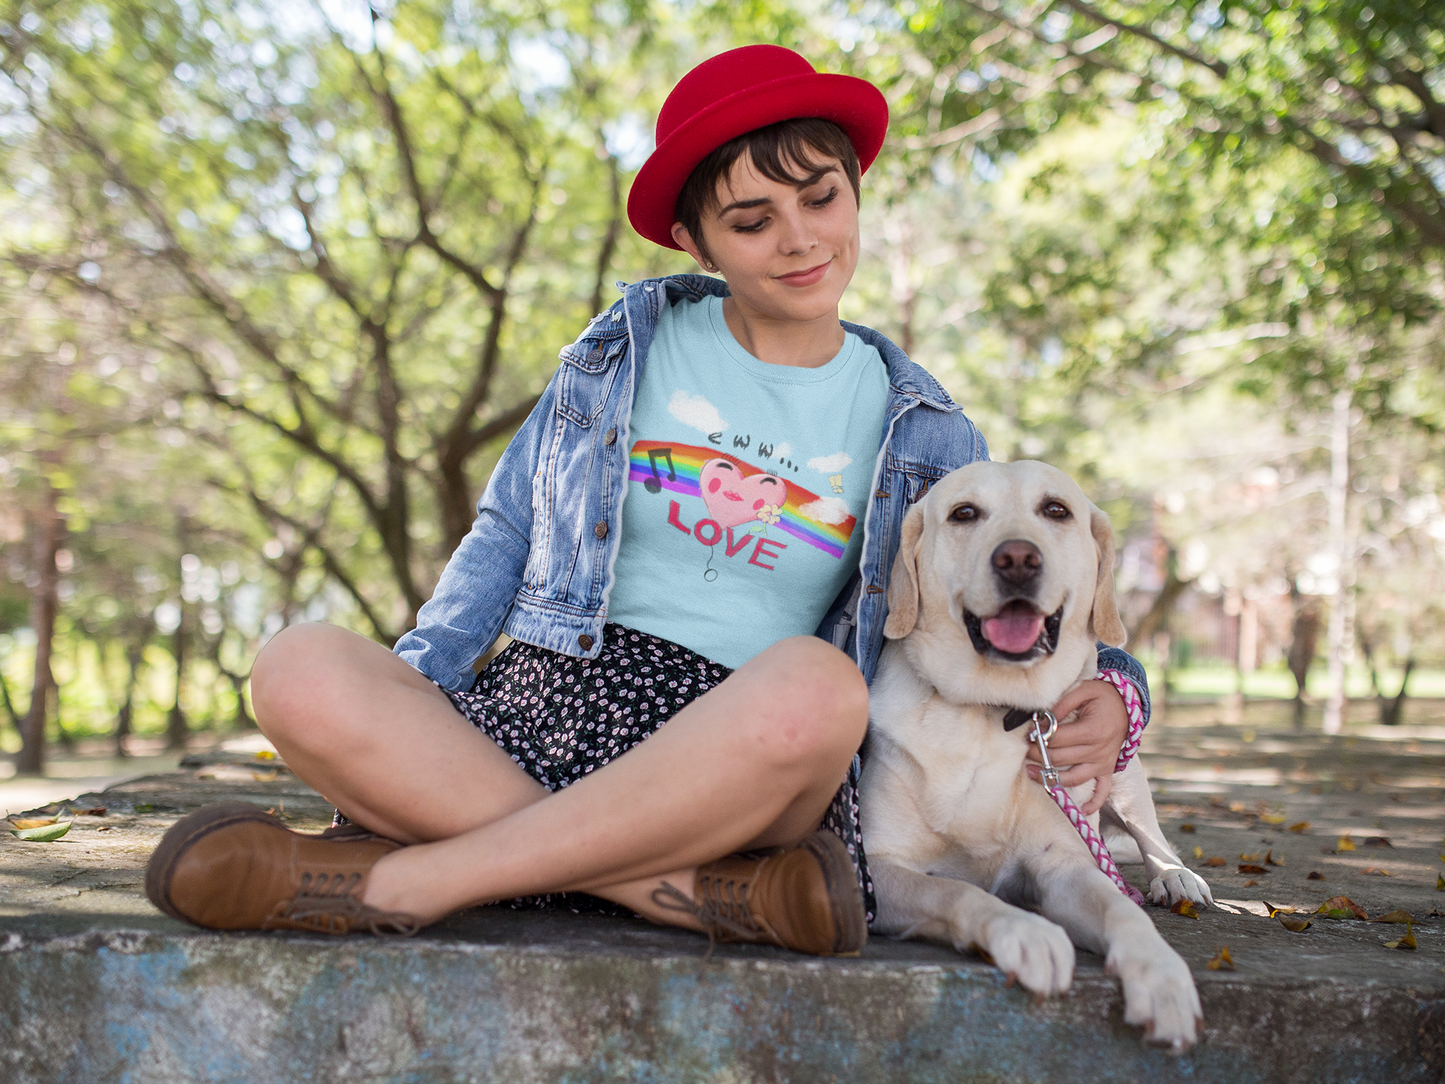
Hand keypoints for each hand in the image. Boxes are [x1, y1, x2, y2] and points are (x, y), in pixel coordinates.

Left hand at [1024, 679, 1128, 814]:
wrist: (1127, 705)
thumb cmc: (1102, 696)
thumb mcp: (1083, 689)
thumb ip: (1062, 704)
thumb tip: (1044, 719)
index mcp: (1093, 730)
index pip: (1059, 739)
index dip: (1039, 737)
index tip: (1027, 734)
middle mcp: (1099, 750)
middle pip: (1061, 759)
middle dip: (1038, 755)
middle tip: (1024, 750)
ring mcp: (1104, 762)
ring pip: (1074, 777)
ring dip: (1051, 778)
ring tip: (1030, 772)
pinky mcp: (1107, 769)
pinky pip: (1103, 791)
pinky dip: (1094, 802)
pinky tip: (1082, 810)